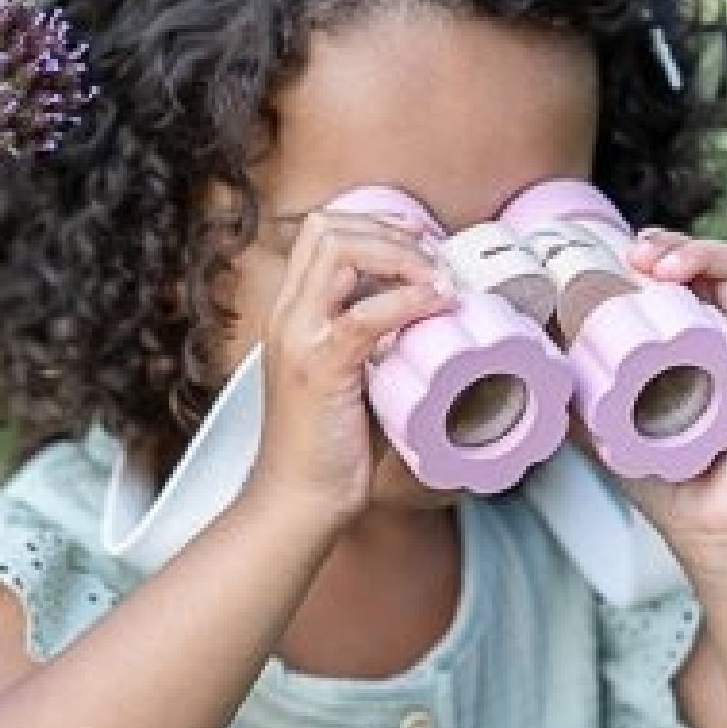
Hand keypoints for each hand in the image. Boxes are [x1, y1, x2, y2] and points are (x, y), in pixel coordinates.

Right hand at [247, 208, 458, 528]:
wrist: (297, 501)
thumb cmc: (328, 448)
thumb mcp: (350, 378)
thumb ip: (375, 342)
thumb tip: (429, 317)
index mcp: (292, 314)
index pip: (321, 231)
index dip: (376, 225)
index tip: (422, 249)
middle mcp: (288, 317)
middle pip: (328, 227)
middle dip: (391, 230)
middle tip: (436, 260)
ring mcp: (299, 339)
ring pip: (339, 250)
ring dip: (401, 255)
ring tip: (439, 280)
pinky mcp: (320, 369)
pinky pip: (364, 314)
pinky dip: (409, 299)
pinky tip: (437, 304)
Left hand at [602, 226, 726, 558]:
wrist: (706, 525)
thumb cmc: (657, 471)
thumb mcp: (599, 425)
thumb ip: (570, 391)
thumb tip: (527, 356)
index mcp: (679, 331)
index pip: (671, 270)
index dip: (650, 250)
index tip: (620, 254)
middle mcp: (716, 329)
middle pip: (704, 262)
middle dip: (673, 245)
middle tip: (639, 257)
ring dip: (709, 256)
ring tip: (671, 268)